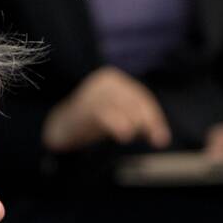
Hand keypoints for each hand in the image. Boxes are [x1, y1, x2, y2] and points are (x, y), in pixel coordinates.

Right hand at [41, 66, 171, 151]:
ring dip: (134, 123)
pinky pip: (104, 113)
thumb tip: (161, 137)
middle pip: (135, 100)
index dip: (155, 118)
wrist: (59, 129)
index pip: (142, 98)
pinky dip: (117, 123)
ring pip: (122, 105)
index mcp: (115, 81)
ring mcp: (93, 92)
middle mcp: (105, 82)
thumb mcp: (117, 119)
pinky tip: (125, 135)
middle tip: (158, 141)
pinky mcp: (82, 106)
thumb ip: (137, 122)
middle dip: (149, 121)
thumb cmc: (91, 124)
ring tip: (139, 138)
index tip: (162, 139)